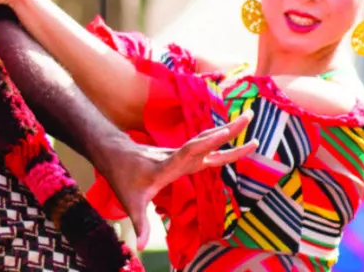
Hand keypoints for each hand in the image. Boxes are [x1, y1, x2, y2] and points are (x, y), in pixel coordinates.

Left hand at [94, 112, 258, 249]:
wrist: (114, 154)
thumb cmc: (122, 179)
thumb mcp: (130, 203)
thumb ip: (140, 223)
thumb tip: (140, 247)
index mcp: (166, 167)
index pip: (188, 154)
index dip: (205, 144)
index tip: (223, 132)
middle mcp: (176, 156)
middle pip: (205, 141)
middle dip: (228, 130)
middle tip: (249, 116)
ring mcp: (180, 153)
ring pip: (207, 140)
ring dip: (228, 129)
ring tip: (248, 118)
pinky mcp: (182, 153)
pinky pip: (204, 143)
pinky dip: (219, 137)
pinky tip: (230, 132)